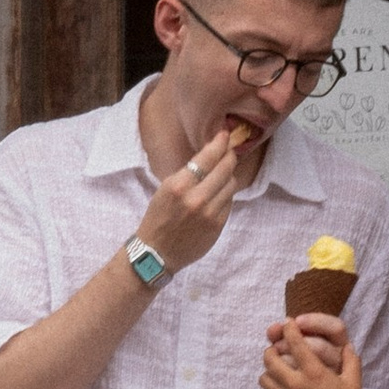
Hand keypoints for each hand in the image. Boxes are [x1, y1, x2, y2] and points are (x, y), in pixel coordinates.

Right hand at [132, 125, 241, 274]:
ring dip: (229, 176)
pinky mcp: (217, 226)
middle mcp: (196, 198)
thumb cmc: (158, 217)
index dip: (219, 144)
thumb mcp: (165, 189)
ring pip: (231, 184)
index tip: (224, 135)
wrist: (157, 252)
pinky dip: (226, 194)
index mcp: (178, 186)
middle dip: (229, 156)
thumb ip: (188, 173)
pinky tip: (218, 193)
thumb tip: (211, 155)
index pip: (207, 158)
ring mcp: (209, 213)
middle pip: (225, 168)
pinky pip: (229, 202)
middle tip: (230, 150)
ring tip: (222, 174)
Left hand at [259, 311, 366, 388]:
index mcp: (314, 372)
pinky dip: (270, 383)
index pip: (294, 342)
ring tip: (277, 366)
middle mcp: (295, 383)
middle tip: (278, 347)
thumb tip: (347, 345)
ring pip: (264, 375)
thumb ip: (350, 359)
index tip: (288, 324)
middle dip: (272, 348)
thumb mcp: (354, 382)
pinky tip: (279, 383)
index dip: (288, 329)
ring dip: (269, 367)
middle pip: (270, 357)